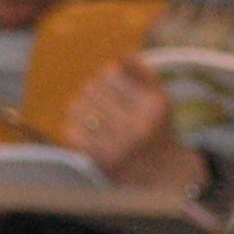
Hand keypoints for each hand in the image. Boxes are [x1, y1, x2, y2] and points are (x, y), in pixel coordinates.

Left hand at [65, 58, 195, 189]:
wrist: (163, 177)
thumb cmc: (156, 130)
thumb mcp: (159, 98)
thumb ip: (144, 73)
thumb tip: (124, 55)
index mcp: (154, 106)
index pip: (110, 72)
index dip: (107, 77)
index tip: (115, 88)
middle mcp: (138, 126)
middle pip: (91, 87)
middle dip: (94, 93)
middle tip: (104, 105)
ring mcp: (118, 144)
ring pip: (77, 106)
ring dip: (81, 108)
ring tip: (94, 117)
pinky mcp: (101, 159)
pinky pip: (71, 129)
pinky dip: (74, 128)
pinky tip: (87, 132)